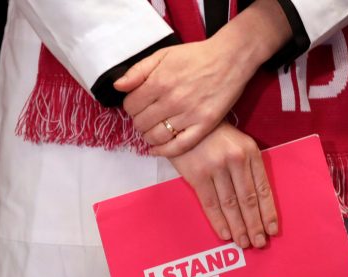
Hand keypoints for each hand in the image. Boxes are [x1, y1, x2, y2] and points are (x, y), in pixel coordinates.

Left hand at [114, 38, 253, 156]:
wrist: (230, 59)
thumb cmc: (196, 56)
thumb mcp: (163, 55)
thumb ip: (138, 71)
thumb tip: (118, 87)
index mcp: (159, 82)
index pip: (131, 106)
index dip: (131, 107)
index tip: (138, 105)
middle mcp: (172, 100)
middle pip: (141, 123)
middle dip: (139, 122)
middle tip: (146, 118)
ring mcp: (188, 115)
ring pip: (156, 137)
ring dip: (148, 136)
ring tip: (152, 130)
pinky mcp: (204, 125)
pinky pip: (178, 146)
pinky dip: (164, 151)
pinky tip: (157, 149)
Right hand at [165, 121, 278, 248]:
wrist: (183, 123)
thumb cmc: (214, 137)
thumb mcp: (238, 144)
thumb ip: (248, 167)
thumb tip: (257, 204)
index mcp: (251, 152)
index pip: (263, 188)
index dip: (268, 212)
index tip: (272, 230)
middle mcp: (236, 160)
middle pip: (248, 200)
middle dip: (255, 225)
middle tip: (259, 243)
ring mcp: (216, 168)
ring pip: (231, 205)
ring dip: (239, 227)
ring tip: (244, 243)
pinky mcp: (197, 175)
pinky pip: (211, 204)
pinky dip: (219, 221)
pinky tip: (225, 234)